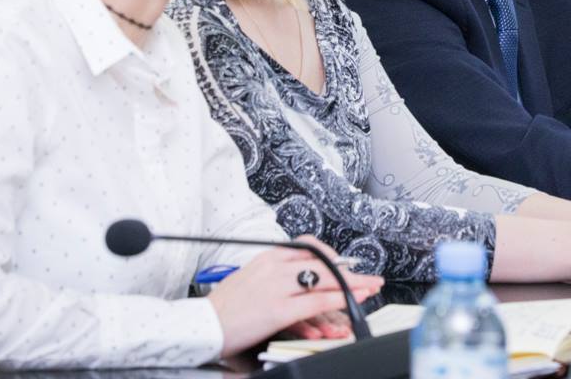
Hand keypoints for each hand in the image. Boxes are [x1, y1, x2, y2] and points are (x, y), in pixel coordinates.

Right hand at [208, 235, 382, 355]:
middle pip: (322, 263)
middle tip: (370, 278)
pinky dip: (338, 300)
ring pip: (324, 279)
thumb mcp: (250, 279)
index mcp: (268, 256)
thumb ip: (274, 274)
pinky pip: (315, 301)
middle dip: (351, 271)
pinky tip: (352, 300)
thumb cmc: (223, 308)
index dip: (333, 255)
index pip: (308, 247)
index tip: (347, 263)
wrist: (200, 324)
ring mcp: (277, 287)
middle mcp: (274, 267)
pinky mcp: (278, 309)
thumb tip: (297, 278)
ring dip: (352, 284)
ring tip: (370, 288)